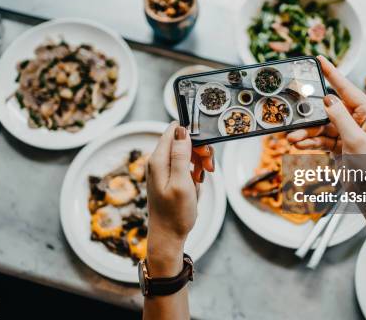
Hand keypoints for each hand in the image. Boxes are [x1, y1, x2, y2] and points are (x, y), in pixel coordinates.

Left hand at [146, 122, 212, 275]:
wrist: (168, 237)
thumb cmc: (175, 214)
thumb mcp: (181, 183)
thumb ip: (180, 155)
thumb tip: (181, 130)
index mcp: (158, 160)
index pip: (174, 130)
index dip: (192, 135)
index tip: (203, 150)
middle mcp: (159, 161)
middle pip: (183, 141)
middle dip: (199, 151)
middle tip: (207, 168)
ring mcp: (164, 169)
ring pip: (187, 153)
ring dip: (199, 163)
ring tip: (201, 178)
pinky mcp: (170, 177)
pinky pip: (186, 166)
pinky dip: (194, 173)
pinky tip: (196, 184)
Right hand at [287, 56, 365, 154]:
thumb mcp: (356, 141)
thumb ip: (340, 118)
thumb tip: (328, 99)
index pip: (347, 89)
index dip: (332, 73)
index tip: (319, 59)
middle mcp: (359, 121)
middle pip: (329, 109)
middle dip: (310, 114)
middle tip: (294, 111)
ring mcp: (348, 134)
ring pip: (321, 126)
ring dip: (307, 132)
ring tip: (292, 138)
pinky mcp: (339, 147)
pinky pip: (321, 139)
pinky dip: (310, 142)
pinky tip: (300, 145)